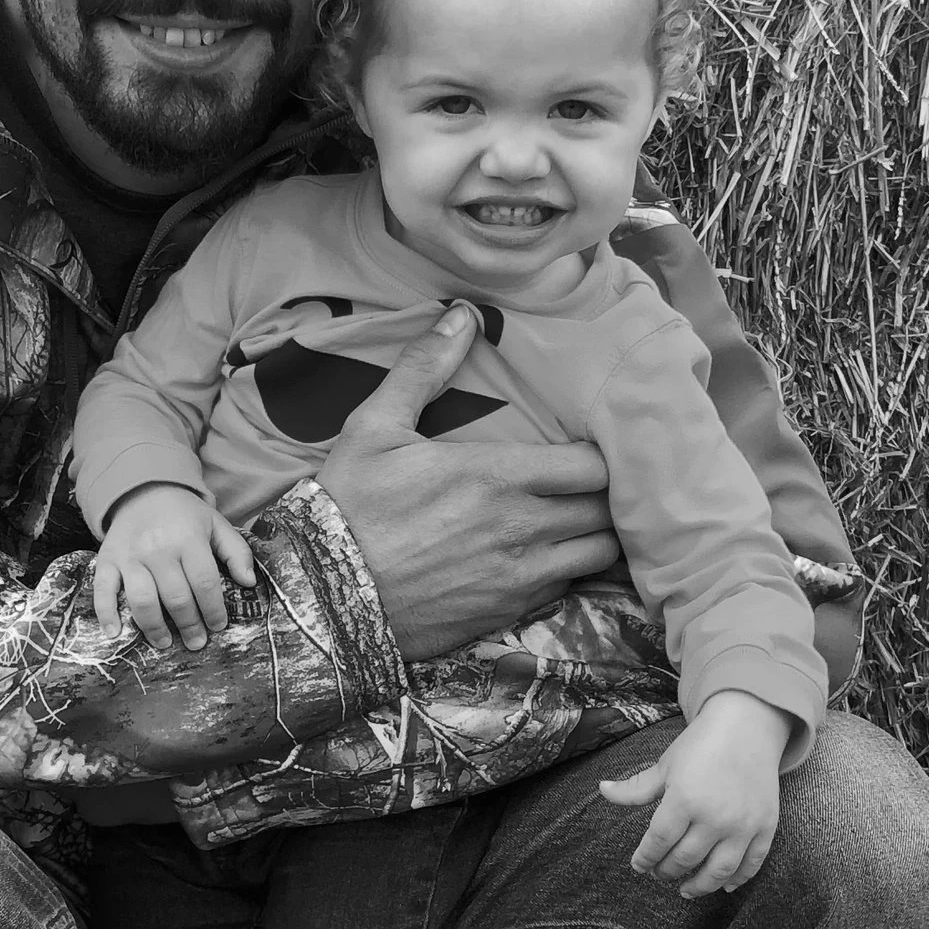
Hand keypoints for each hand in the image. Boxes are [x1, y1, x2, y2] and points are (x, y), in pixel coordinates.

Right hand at [94, 484, 256, 650]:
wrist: (143, 490)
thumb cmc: (184, 515)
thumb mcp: (216, 525)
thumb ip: (237, 552)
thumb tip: (249, 583)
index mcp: (188, 539)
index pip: (204, 582)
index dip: (213, 609)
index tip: (217, 626)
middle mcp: (158, 549)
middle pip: (175, 597)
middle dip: (189, 625)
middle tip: (196, 642)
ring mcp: (129, 556)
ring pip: (142, 600)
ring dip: (154, 628)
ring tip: (164, 643)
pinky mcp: (107, 560)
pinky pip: (103, 591)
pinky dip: (106, 615)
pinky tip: (115, 633)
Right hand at [318, 306, 619, 662]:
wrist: (321, 597)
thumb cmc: (347, 506)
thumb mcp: (374, 427)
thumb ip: (424, 369)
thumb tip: (461, 314)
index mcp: (498, 475)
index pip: (596, 465)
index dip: (602, 455)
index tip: (587, 447)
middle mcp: (522, 528)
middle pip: (607, 511)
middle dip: (607, 494)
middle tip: (590, 482)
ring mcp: (519, 578)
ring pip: (598, 556)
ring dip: (595, 535)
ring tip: (577, 520)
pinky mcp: (507, 615)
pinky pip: (565, 590)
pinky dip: (566, 572)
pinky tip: (543, 557)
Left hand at [598, 693, 790, 898]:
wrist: (748, 727)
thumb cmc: (702, 745)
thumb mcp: (665, 766)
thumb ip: (635, 788)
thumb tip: (603, 790)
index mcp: (684, 800)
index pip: (658, 842)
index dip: (645, 858)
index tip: (639, 865)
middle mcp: (714, 817)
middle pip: (685, 859)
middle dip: (667, 871)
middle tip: (659, 873)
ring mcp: (743, 825)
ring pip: (718, 871)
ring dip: (699, 885)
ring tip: (685, 890)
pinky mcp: (765, 827)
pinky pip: (751, 864)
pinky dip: (737, 880)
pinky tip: (723, 886)